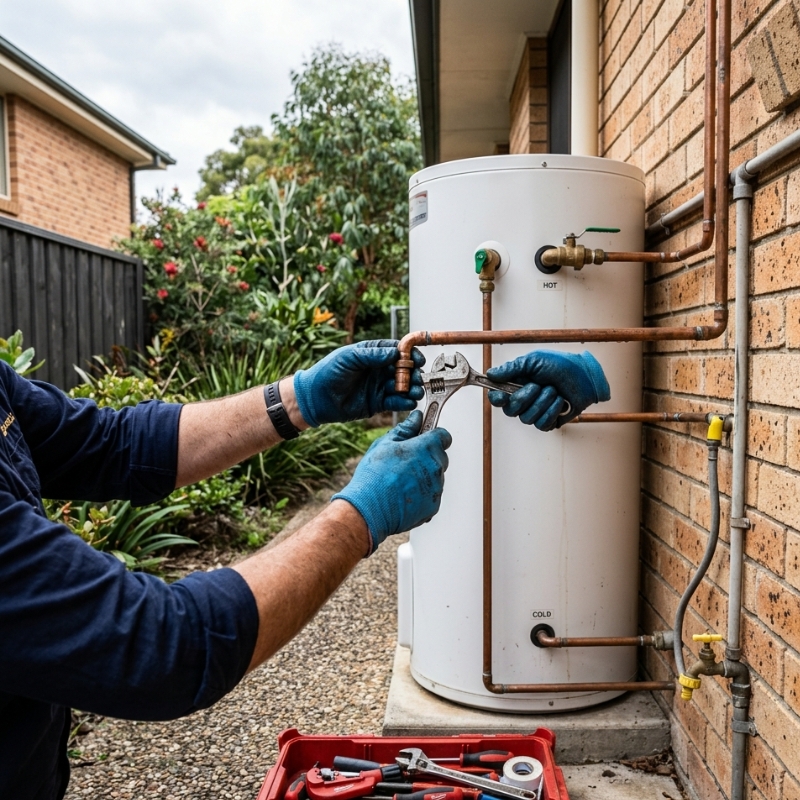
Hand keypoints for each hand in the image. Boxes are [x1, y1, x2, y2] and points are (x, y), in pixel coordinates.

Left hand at [293, 340, 424, 426]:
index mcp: (373, 353)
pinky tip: (408, 402)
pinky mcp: (378, 403)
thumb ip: (372, 355)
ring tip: (415, 391)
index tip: (418, 359)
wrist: (315, 398)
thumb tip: (394, 353)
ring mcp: (379, 386)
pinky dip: (404, 402)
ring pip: (402, 386)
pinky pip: (395, 402)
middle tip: (417, 378)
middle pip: (404, 369)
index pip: (398, 350)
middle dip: (413, 373)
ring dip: (412, 388)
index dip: (410, 354)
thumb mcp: (349, 358)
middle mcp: (379, 369)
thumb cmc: (328, 373)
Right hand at [332, 410, 451, 554]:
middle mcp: (436, 467)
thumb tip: (416, 418)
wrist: (369, 509)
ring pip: (435, 477)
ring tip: (399, 482)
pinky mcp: (433, 506)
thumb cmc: (374, 476)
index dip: (433, 435)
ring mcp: (436, 488)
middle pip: (439, 457)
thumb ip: (405, 429)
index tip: (424, 438)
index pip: (443, 436)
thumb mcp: (385, 444)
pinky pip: (431, 495)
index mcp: (426, 448)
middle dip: (426, 457)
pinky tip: (402, 495)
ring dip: (423, 476)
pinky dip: (421, 494)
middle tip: (404, 462)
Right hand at [486, 350, 609, 429]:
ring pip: (526, 418)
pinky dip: (551, 412)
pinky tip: (560, 402)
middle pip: (510, 410)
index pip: (497, 398)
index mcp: (516, 385)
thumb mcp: (534, 361)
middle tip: (538, 386)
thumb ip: (512, 368)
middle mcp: (523, 401)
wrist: (584, 376)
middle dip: (524, 398)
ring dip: (542, 403)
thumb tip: (491, 373)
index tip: (501, 396)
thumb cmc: (559, 365)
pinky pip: (541, 425)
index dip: (496, 398)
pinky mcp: (549, 422)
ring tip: (554, 391)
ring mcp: (535, 412)